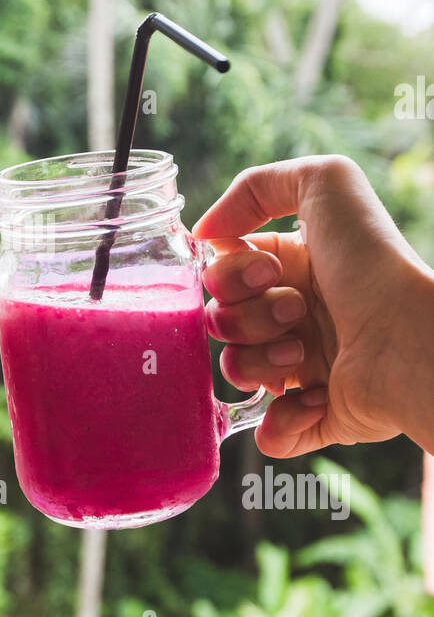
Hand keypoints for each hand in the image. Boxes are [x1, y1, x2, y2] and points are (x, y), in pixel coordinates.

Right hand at [193, 155, 433, 458]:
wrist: (411, 336)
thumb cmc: (372, 261)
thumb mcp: (326, 182)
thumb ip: (258, 186)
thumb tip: (204, 233)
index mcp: (292, 270)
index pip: (223, 275)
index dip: (230, 276)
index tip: (269, 274)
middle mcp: (295, 316)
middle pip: (223, 323)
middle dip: (248, 318)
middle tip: (297, 313)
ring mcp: (306, 369)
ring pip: (237, 373)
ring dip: (261, 363)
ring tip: (304, 357)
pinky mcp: (320, 417)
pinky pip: (270, 434)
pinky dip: (280, 422)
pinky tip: (312, 399)